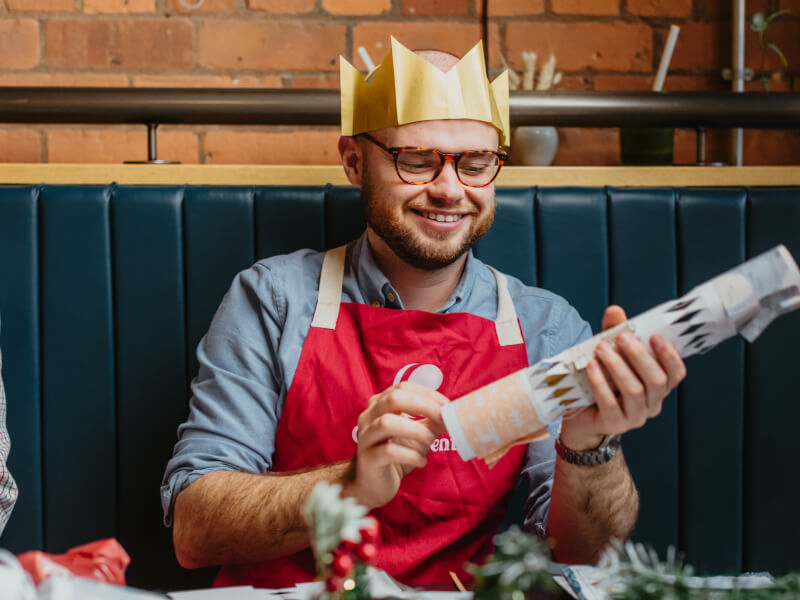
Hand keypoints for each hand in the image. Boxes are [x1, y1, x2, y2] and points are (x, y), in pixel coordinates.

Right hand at [348, 381, 447, 508]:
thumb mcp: (418, 435)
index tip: (447, 406)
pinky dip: (411, 455)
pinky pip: (388, 451)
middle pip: (393, 399)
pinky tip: (421, 461)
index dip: (427, 394)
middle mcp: (368, 417)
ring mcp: (365, 437)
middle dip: (422, 406)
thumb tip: (453, 413)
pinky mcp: (367, 459)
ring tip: (430, 440)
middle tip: (442, 418)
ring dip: (415, 430)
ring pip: (386, 423)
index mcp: (379, 404)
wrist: (374, 485)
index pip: (402, 387)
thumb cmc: (397, 454)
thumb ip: (432, 422)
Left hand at [559, 305, 686, 451]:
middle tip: (621, 338)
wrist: (580, 413)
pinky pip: (610, 404)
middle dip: (639, 356)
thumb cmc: (601, 379)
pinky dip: (601, 383)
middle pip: (657, 381)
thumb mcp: (610, 352)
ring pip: (635, 391)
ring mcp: (635, 417)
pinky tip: (591, 367)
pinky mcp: (614, 424)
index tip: (655, 336)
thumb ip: (614, 332)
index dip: (669, 356)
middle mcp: (652, 403)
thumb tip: (615, 310)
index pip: (676, 374)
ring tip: (601, 349)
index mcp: (658, 386)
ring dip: (618, 367)